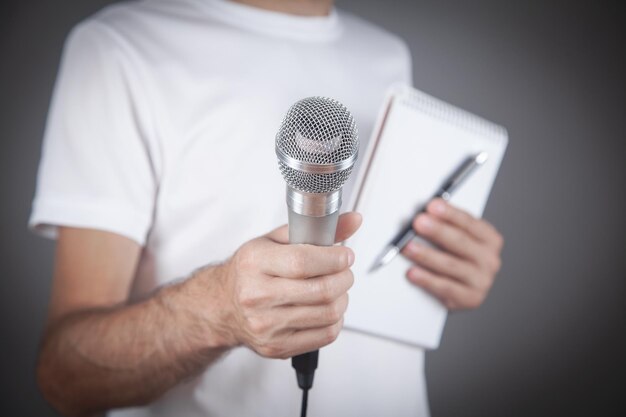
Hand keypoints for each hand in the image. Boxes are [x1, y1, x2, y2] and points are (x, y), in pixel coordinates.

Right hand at [208, 212, 361, 358]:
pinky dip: (335, 319)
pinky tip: (326, 308)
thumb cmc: (251, 271)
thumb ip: (314, 228)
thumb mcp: (275, 240)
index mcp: (254, 263)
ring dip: (342, 298)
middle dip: (344, 277)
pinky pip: (325, 335)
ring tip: (336, 288)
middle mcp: (256, 295)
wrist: (224, 306)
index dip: (334, 258)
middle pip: (320, 291)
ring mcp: (266, 325)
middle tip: (344, 271)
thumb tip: (354, 220)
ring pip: (328, 314)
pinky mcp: (277, 346)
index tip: (345, 255)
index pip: (302, 262)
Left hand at [402, 199, 502, 309]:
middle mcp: (489, 260)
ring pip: (450, 265)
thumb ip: (446, 226)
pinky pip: (445, 287)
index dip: (449, 214)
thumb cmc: (458, 258)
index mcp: (490, 239)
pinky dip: (426, 279)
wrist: (464, 290)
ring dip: (426, 255)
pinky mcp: (469, 299)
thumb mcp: (458, 239)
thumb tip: (423, 214)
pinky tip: (412, 272)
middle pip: (460, 242)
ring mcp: (481, 281)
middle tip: (418, 222)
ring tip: (408, 247)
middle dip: (437, 231)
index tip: (432, 206)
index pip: (469, 223)